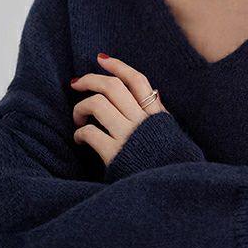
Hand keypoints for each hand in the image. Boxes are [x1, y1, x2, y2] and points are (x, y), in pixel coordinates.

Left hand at [69, 53, 167, 167]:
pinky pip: (89, 132)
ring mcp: (128, 136)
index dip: (118, 66)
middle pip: (113, 87)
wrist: (170, 189)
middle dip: (90, 80)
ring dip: (81, 107)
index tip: (101, 58)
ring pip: (97, 104)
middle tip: (76, 83)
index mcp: (157, 115)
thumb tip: (155, 93)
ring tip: (78, 117)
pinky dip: (79, 133)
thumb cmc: (169, 163)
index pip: (138, 80)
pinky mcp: (114, 153)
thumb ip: (161, 116)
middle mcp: (142, 121)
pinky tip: (80, 139)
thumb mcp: (171, 134)